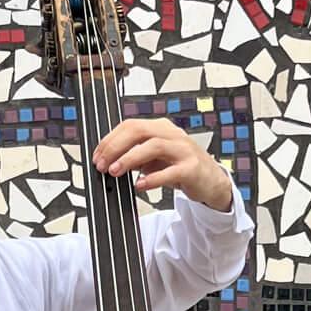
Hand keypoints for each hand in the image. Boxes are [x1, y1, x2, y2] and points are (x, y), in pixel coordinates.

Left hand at [92, 118, 231, 210]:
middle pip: (139, 131)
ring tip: (115, 171)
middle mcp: (172, 135)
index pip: (130, 125)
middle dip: (116, 146)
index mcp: (161, 128)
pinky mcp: (192, 168)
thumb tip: (109, 161)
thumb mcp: (156, 158)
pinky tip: (139, 185)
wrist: (212, 181)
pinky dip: (152, 179)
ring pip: (153, 146)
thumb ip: (136, 155)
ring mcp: (184, 150)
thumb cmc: (182, 167)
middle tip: (102, 164)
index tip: (98, 155)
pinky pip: (170, 172)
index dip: (110, 139)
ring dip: (130, 158)